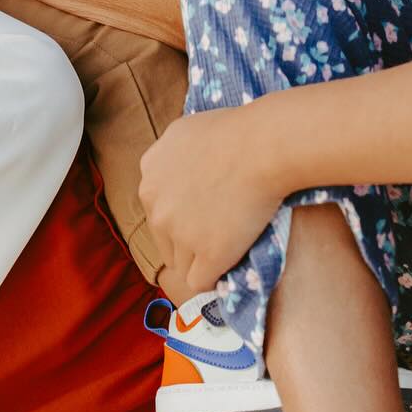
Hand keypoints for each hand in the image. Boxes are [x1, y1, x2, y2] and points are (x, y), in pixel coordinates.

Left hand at [139, 105, 287, 305]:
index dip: (181, 215)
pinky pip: (200, 282)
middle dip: (187, 241)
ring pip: (182, 264)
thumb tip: (176, 167)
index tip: (202, 212)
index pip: (157, 210)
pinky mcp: (208, 256)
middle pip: (165, 241)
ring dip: (200, 260)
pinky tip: (228, 266)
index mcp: (149, 176)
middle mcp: (157, 208)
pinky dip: (213, 277)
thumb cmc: (233, 130)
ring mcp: (180, 234)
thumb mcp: (184, 131)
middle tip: (218, 231)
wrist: (261, 147)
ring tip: (227, 248)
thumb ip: (171, 155)